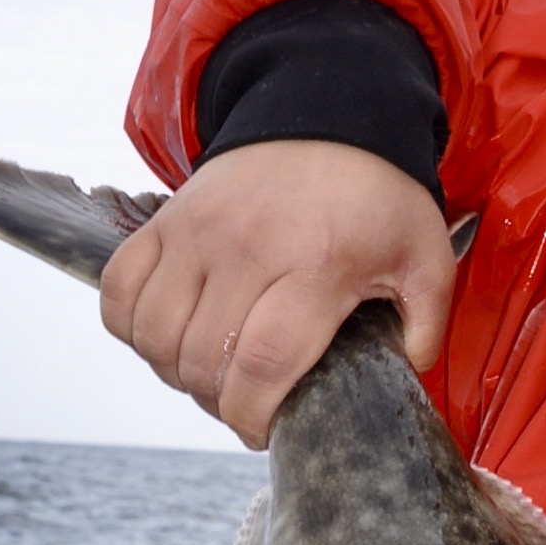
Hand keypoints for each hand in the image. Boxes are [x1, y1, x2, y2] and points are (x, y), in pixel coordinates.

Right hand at [101, 140, 454, 448]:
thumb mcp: (425, 256)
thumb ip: (426, 324)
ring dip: (175, 372)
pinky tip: (169, 338)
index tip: (263, 431)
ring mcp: (195, 232)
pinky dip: (132, 328)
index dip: (252, 415)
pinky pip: (119, 290)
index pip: (261, 363)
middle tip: (245, 402)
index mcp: (313, 266)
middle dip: (219, 402)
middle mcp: (244, 248)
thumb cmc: (376, 195)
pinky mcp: (163, 219)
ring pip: (155, 335)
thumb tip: (406, 374)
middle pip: (203, 360)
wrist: (323, 113)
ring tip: (211, 373)